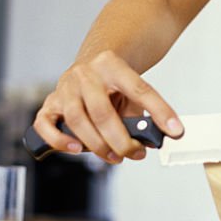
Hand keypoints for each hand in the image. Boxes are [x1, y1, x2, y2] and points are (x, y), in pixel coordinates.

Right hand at [32, 51, 183, 163]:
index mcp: (112, 65)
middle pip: (103, 111)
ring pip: (77, 120)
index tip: (175, 130)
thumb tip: (156, 138)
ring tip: (115, 157)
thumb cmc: (114, 83)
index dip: (159, 111)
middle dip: (121, 140)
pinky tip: (76, 149)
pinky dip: (58, 139)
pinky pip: (45, 123)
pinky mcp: (50, 102)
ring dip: (97, 145)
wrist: (92, 63)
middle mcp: (86, 74)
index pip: (140, 89)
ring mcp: (65, 87)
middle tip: (136, 154)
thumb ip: (141, 112)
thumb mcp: (132, 91)